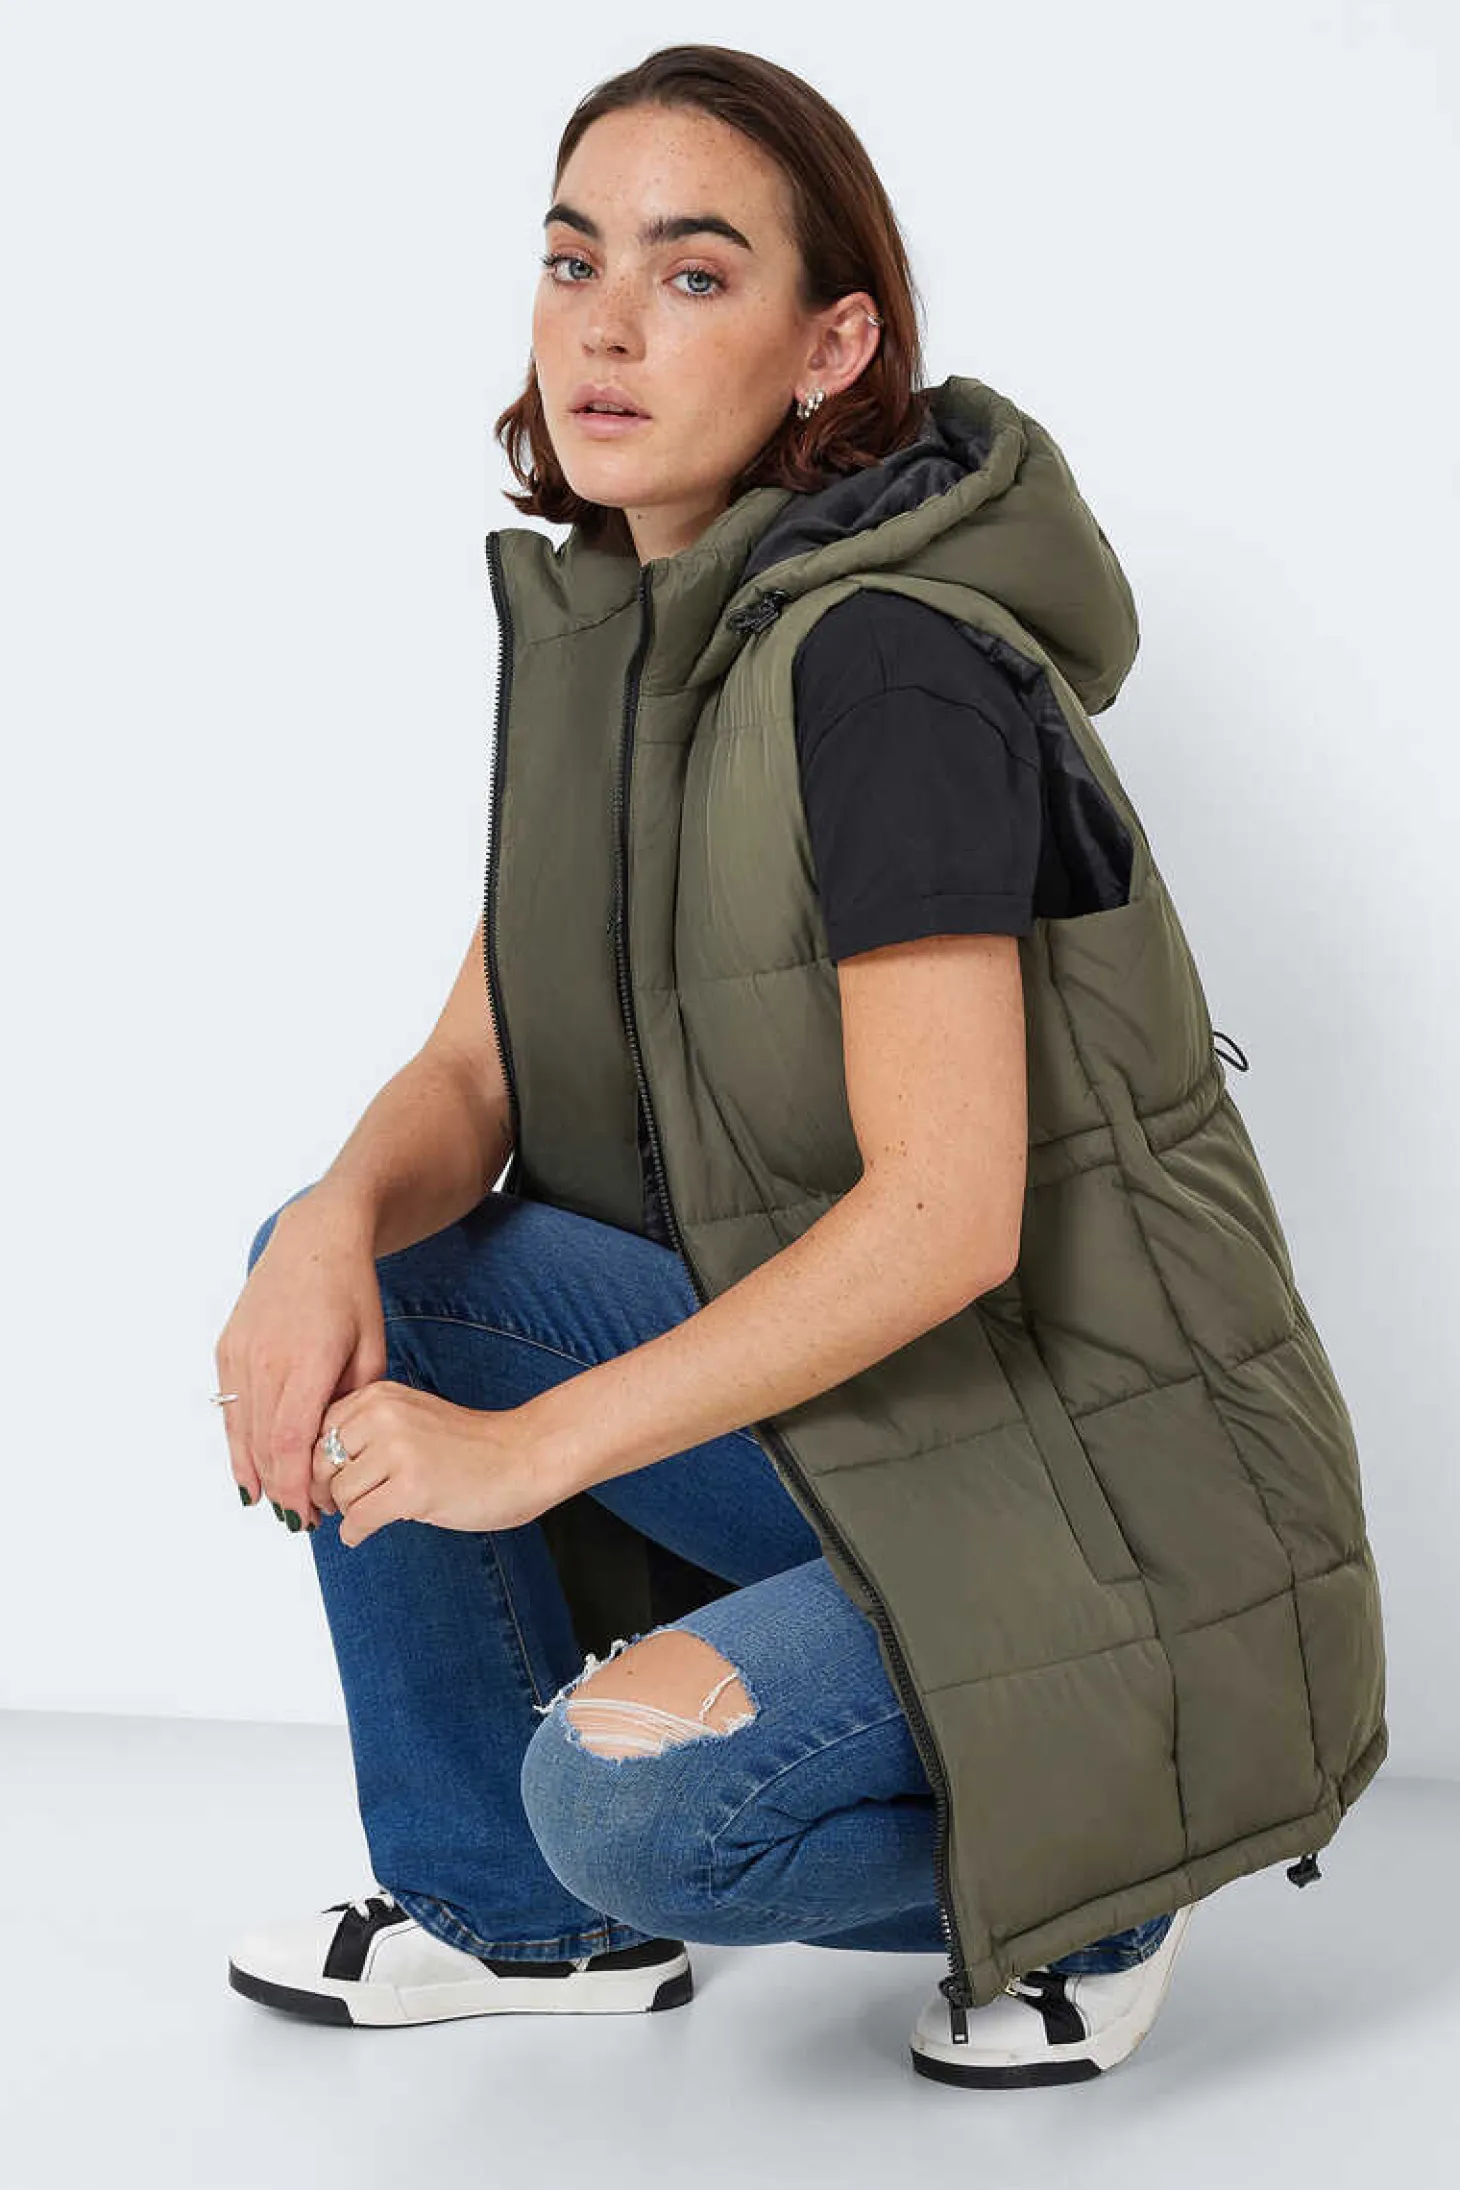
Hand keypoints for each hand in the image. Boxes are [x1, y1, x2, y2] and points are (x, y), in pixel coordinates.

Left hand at [309, 1380, 559, 1546]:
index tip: (324, 1482)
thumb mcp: (411, 1417)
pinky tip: (367, 1532)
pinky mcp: (412, 1489)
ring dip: (349, 1512)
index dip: (315, 1462)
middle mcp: (385, 1416)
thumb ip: (366, 1428)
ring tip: (371, 1511)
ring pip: (339, 1494)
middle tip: (340, 1505)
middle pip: (320, 1463)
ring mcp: (399, 1452)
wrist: (524, 1457)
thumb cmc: (471, 1444)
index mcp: (381, 1395)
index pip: (317, 1429)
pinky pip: (358, 1521)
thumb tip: (311, 1466)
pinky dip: (356, 1534)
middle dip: (325, 1491)